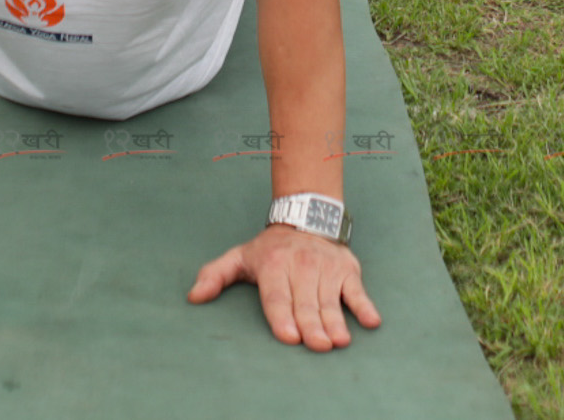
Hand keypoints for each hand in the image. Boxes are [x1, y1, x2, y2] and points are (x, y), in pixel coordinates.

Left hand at [189, 226, 379, 351]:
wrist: (305, 217)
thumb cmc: (270, 249)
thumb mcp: (239, 257)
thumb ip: (215, 275)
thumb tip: (193, 297)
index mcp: (273, 266)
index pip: (277, 297)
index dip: (282, 317)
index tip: (289, 337)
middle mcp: (301, 266)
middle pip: (305, 303)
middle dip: (311, 325)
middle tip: (317, 345)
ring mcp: (326, 268)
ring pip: (330, 300)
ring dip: (336, 322)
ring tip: (338, 341)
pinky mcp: (347, 270)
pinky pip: (357, 290)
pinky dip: (364, 305)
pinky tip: (370, 321)